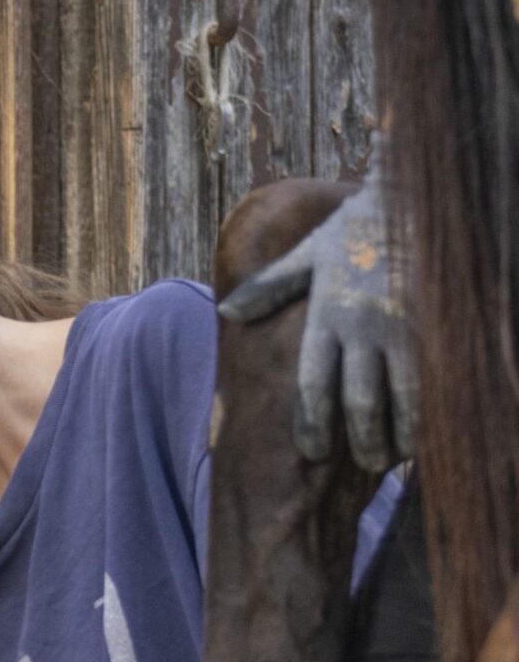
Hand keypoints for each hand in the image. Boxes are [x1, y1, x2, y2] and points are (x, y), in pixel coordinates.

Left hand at [216, 164, 415, 468]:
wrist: (412, 196)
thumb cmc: (356, 228)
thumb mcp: (308, 254)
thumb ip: (270, 289)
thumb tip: (227, 312)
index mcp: (328, 315)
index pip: (314, 382)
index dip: (312, 422)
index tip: (310, 452)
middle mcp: (364, 326)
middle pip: (360, 398)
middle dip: (361, 437)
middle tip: (362, 465)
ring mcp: (403, 326)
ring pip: (403, 393)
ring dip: (399, 430)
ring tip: (396, 456)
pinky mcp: (434, 322)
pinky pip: (433, 374)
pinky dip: (430, 404)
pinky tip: (428, 425)